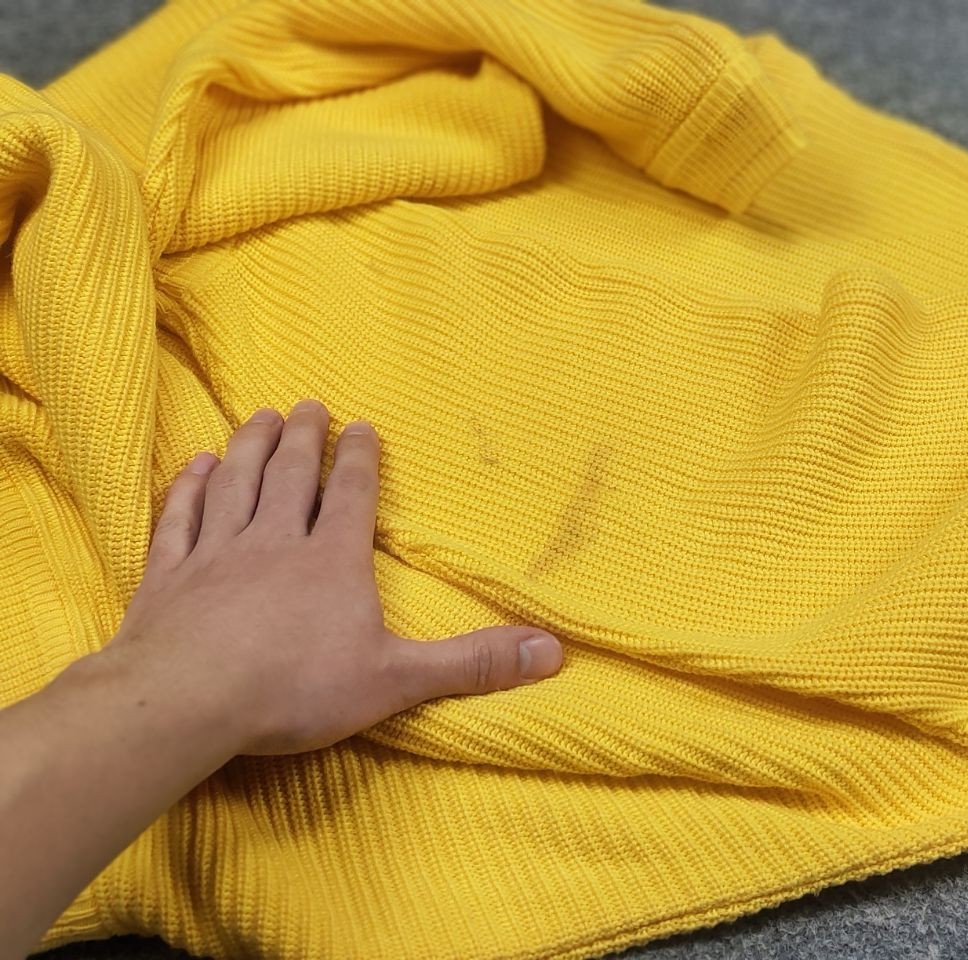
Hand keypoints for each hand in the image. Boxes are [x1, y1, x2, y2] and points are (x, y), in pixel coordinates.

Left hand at [98, 399, 562, 755]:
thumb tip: (552, 651)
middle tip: (308, 404)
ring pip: (236, 484)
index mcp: (331, 560)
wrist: (185, 701)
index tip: (362, 426)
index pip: (350, 496)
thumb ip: (471, 663)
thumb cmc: (295, 689)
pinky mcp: (168, 574)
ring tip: (261, 418)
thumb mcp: (396, 681)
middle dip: (304, 438)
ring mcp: (217, 553)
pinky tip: (194, 466)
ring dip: (251, 447)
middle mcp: (275, 541)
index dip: (359, 460)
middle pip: (291, 476)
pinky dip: (188, 488)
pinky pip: (181, 517)